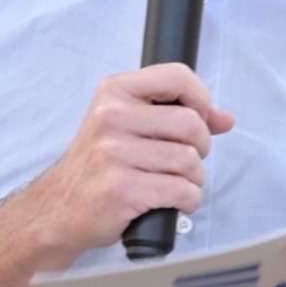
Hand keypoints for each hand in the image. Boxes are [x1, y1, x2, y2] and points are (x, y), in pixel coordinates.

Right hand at [0, 63, 234, 271]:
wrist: (60, 210)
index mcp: (114, 92)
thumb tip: (225, 118)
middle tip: (183, 161)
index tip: (199, 118)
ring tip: (175, 183)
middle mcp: (111, 117)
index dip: (201, 98)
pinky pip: (182, 191)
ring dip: (194, 179)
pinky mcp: (122, 189)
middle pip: (191, 124)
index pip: (177, 76)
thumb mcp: (128, 127)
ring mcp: (114, 154)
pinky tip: (172, 202)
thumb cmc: (100, 167)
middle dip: (200, 148)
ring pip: (190, 161)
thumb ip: (176, 115)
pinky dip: (188, 201)